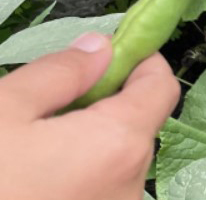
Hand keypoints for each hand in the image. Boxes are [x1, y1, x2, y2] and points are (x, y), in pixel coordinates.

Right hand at [0, 33, 179, 199]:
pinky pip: (99, 192)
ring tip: (33, 146)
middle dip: (107, 104)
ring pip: (115, 163)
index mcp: (118, 144)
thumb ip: (61, 73)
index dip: (140, 60)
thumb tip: (99, 48)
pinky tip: (33, 178)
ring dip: (88, 145)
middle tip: (56, 100)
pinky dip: (78, 178)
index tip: (114, 50)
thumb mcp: (4, 110)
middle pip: (138, 126)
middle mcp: (129, 186)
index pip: (161, 87)